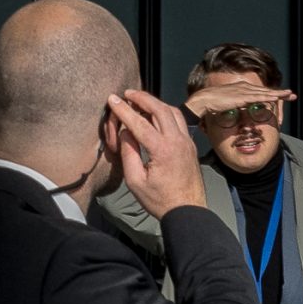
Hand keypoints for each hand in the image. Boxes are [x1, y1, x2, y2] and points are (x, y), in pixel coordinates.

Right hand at [109, 89, 206, 215]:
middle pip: (160, 109)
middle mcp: (178, 141)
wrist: (188, 211)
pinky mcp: (190, 146)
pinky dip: (166, 112)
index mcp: (163, 150)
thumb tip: (126, 131)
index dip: (124, 109)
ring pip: (173, 112)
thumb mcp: (135, 181)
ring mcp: (187, 142)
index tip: (112, 99)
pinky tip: (155, 113)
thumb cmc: (159, 200)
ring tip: (139, 100)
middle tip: (127, 93)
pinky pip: (179, 121)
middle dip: (142, 98)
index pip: (140, 123)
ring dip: (156, 102)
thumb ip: (128, 153)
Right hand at [183, 81, 297, 119]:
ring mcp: (243, 91)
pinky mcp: (241, 96)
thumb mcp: (229, 103)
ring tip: (289, 95)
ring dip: (277, 94)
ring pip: (264, 93)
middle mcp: (244, 87)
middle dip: (279, 93)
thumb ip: (237, 105)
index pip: (260, 91)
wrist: (204, 100)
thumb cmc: (214, 103)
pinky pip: (257, 97)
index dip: (271, 93)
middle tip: (292, 95)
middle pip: (265, 90)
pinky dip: (267, 97)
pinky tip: (276, 98)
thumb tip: (242, 110)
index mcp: (242, 88)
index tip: (282, 96)